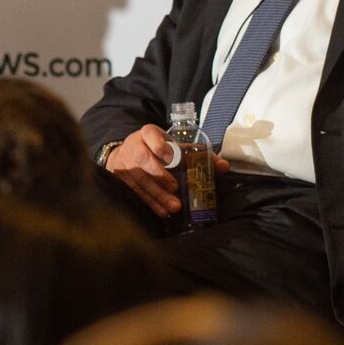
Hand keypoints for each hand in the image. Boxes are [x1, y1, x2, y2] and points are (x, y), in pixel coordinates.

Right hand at [104, 125, 228, 218]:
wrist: (128, 152)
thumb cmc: (158, 149)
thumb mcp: (175, 146)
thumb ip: (198, 154)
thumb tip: (224, 166)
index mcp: (148, 133)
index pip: (150, 134)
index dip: (160, 146)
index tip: (171, 157)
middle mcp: (133, 145)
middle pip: (143, 159)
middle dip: (159, 175)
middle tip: (174, 188)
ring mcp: (124, 162)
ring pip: (138, 178)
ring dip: (156, 194)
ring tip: (173, 206)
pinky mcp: (120, 177)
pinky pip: (133, 191)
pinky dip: (148, 202)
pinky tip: (161, 211)